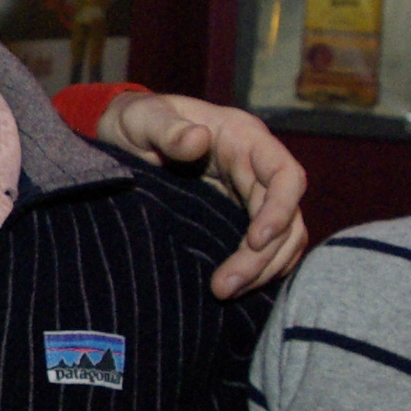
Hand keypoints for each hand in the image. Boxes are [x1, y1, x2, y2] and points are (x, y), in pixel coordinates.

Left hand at [97, 92, 309, 297]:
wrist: (124, 135)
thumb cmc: (136, 120)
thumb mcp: (142, 118)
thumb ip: (167, 129)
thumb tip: (198, 140)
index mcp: (243, 137)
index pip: (284, 174)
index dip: (280, 209)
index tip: (256, 241)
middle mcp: (255, 166)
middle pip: (286, 216)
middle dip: (263, 255)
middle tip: (226, 287)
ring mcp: (249, 191)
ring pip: (282, 236)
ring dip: (262, 269)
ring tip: (226, 292)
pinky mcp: (238, 214)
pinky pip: (267, 245)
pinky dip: (259, 268)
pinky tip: (236, 288)